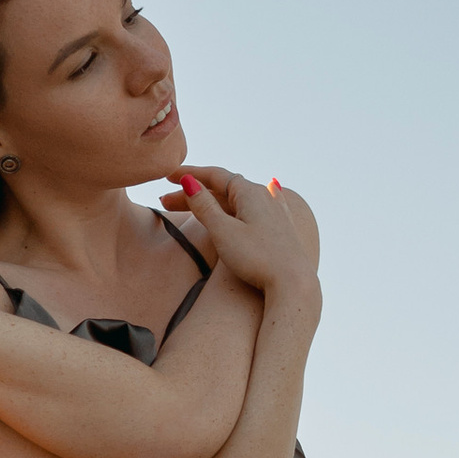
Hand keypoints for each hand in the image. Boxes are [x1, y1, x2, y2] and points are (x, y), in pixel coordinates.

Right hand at [156, 164, 320, 298]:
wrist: (294, 284)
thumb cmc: (257, 258)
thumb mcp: (224, 231)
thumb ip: (205, 206)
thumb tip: (190, 182)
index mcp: (250, 193)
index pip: (215, 175)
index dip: (189, 174)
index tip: (168, 175)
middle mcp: (265, 197)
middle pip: (223, 189)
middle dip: (194, 193)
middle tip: (165, 202)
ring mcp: (275, 213)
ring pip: (237, 201)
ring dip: (213, 202)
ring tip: (192, 208)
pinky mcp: (281, 230)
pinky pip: (256, 209)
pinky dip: (243, 203)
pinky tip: (271, 188)